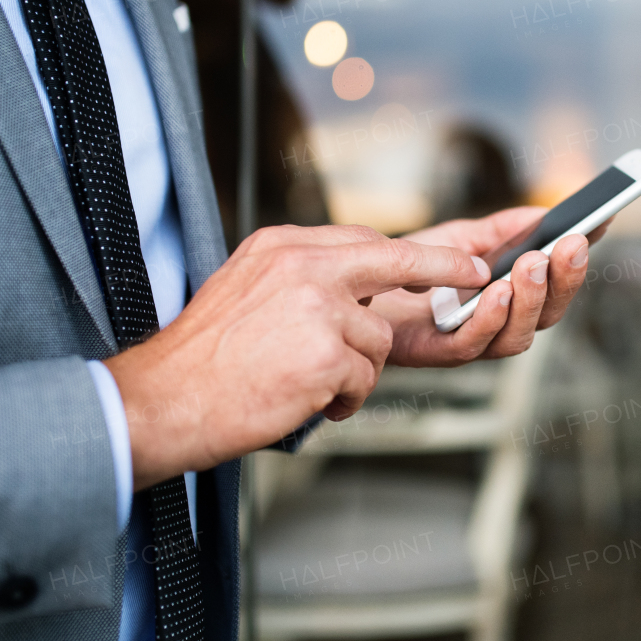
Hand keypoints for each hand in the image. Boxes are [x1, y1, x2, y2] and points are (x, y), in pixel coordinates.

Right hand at [103, 225, 489, 489]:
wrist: (164, 400)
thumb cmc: (202, 359)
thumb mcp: (244, 289)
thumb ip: (298, 279)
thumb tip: (351, 286)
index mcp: (282, 247)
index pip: (365, 240)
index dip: (413, 255)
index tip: (451, 258)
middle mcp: (303, 267)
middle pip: (395, 260)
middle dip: (444, 268)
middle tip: (476, 277)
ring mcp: (318, 308)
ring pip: (378, 339)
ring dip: (357, 370)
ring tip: (310, 384)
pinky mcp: (326, 353)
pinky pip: (364, 378)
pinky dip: (344, 398)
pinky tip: (307, 400)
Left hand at [369, 206, 611, 367]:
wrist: (356, 290)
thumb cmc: (410, 269)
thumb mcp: (460, 238)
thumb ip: (502, 229)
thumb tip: (545, 213)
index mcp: (513, 296)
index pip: (558, 282)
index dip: (580, 257)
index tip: (599, 222)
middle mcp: (501, 323)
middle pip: (549, 312)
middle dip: (564, 278)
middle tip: (571, 243)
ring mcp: (474, 341)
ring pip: (519, 333)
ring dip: (530, 298)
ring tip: (533, 262)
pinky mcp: (439, 353)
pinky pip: (473, 345)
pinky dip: (489, 319)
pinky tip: (495, 292)